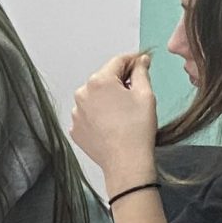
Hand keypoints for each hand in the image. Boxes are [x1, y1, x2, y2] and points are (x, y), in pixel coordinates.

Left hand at [70, 51, 160, 195]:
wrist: (126, 162)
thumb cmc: (136, 130)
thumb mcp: (145, 94)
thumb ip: (141, 72)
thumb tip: (140, 62)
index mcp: (99, 81)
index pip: (118, 61)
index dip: (133, 60)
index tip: (141, 62)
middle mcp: (82, 94)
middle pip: (104, 79)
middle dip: (120, 82)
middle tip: (136, 93)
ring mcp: (76, 112)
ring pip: (95, 98)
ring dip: (108, 100)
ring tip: (124, 115)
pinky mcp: (76, 129)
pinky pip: (89, 115)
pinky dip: (99, 116)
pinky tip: (113, 125)